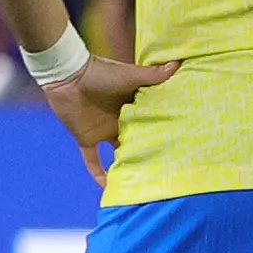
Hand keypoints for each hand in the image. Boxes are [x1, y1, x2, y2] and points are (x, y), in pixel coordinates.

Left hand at [42, 53, 180, 183]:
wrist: (69, 76)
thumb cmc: (101, 72)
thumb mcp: (130, 75)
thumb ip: (153, 75)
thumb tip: (178, 64)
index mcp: (135, 106)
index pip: (154, 120)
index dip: (166, 130)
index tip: (183, 142)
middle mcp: (122, 120)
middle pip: (139, 140)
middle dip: (150, 152)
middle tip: (168, 168)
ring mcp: (105, 131)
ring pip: (119, 153)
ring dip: (127, 165)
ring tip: (142, 182)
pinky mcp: (87, 138)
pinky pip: (92, 160)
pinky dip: (97, 173)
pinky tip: (106, 187)